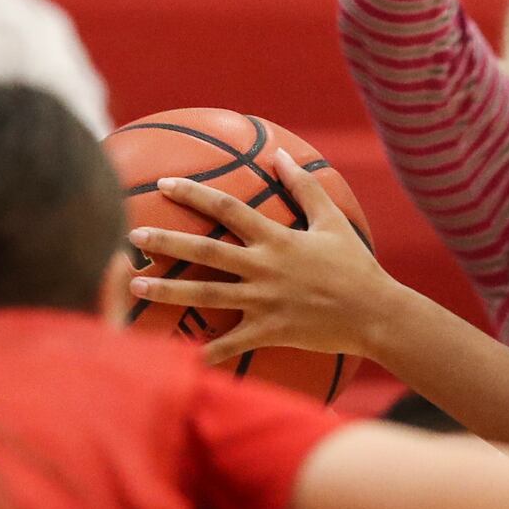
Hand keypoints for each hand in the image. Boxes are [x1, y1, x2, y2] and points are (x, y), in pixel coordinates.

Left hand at [126, 150, 397, 363]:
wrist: (376, 314)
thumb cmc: (355, 266)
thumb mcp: (333, 220)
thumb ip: (305, 186)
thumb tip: (281, 154)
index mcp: (277, 238)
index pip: (227, 208)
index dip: (194, 193)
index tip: (164, 184)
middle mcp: (264, 267)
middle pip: (205, 251)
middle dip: (166, 242)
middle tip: (131, 236)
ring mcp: (264, 301)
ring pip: (205, 295)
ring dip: (168, 291)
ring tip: (136, 286)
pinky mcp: (269, 330)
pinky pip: (229, 344)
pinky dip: (203, 351)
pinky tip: (176, 354)